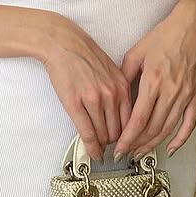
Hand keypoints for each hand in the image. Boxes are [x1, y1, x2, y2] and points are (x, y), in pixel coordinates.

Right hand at [41, 17, 133, 161]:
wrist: (63, 43)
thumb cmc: (84, 54)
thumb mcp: (111, 70)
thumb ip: (118, 91)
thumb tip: (121, 114)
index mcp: (122, 86)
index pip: (132, 121)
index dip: (129, 136)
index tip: (126, 143)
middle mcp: (111, 94)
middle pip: (118, 131)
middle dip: (115, 142)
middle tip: (111, 147)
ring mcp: (93, 100)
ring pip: (103, 134)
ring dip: (102, 144)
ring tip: (100, 148)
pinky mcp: (75, 104)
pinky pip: (87, 132)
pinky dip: (91, 147)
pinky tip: (93, 153)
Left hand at [112, 0, 195, 159]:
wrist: (192, 26)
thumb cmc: (164, 36)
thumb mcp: (136, 53)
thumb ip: (124, 76)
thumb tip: (116, 97)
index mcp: (154, 81)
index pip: (138, 119)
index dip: (127, 138)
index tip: (118, 148)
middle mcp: (171, 91)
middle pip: (152, 128)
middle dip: (137, 144)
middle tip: (126, 153)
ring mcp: (186, 95)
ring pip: (168, 128)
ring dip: (154, 144)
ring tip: (141, 152)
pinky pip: (189, 123)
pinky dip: (180, 139)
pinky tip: (170, 147)